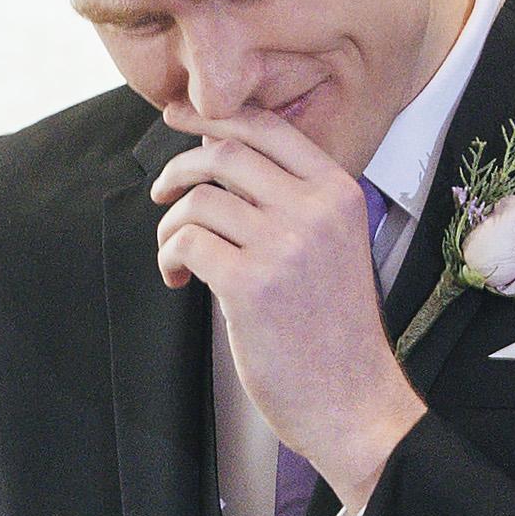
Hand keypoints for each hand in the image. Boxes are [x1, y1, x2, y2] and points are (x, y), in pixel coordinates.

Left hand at [153, 112, 422, 510]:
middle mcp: (315, 209)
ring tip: (175, 255)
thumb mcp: (333, 245)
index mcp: (338, 192)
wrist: (352, 400)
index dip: (212, 115)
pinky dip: (169, 256)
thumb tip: (220, 160)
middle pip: (225, 154)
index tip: (178, 116)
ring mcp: (284, 245)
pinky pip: (186, 242)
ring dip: (171, 225)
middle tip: (162, 193)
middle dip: (179, 168)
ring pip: (198, 200)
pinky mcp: (250, 284)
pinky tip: (177, 279)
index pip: (266, 126)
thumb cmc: (334, 330)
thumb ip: (292, 201)